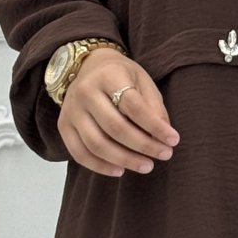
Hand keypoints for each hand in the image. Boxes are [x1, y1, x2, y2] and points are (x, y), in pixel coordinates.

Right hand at [58, 47, 179, 177]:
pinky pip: (79, 153)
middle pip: (115, 127)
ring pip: (96, 143)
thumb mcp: (142, 81)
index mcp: (108, 76)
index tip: (173, 140)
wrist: (88, 67)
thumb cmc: (121, 76)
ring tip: (146, 166)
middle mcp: (85, 92)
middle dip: (143, 146)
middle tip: (164, 155)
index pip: (133, 106)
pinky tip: (120, 170)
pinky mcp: (63, 125)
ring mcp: (71, 110)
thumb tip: (164, 136)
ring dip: (124, 159)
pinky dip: (100, 166)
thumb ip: (153, 106)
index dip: (155, 126)